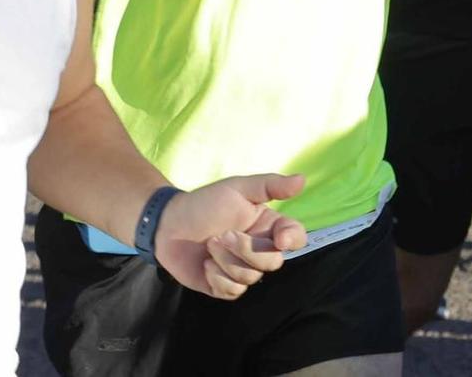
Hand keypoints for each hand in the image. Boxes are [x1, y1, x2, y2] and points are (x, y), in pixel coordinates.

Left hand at [151, 174, 308, 300]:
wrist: (168, 223)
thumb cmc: (204, 202)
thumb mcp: (237, 188)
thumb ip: (269, 185)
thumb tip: (302, 179)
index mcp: (267, 226)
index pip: (295, 237)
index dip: (292, 240)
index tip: (279, 238)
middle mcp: (259, 249)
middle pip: (273, 262)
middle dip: (245, 249)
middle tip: (220, 234)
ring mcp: (242, 270)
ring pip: (251, 278)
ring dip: (226, 261)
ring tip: (209, 244)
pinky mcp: (223, 286)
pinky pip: (232, 292)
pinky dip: (217, 277)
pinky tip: (204, 264)